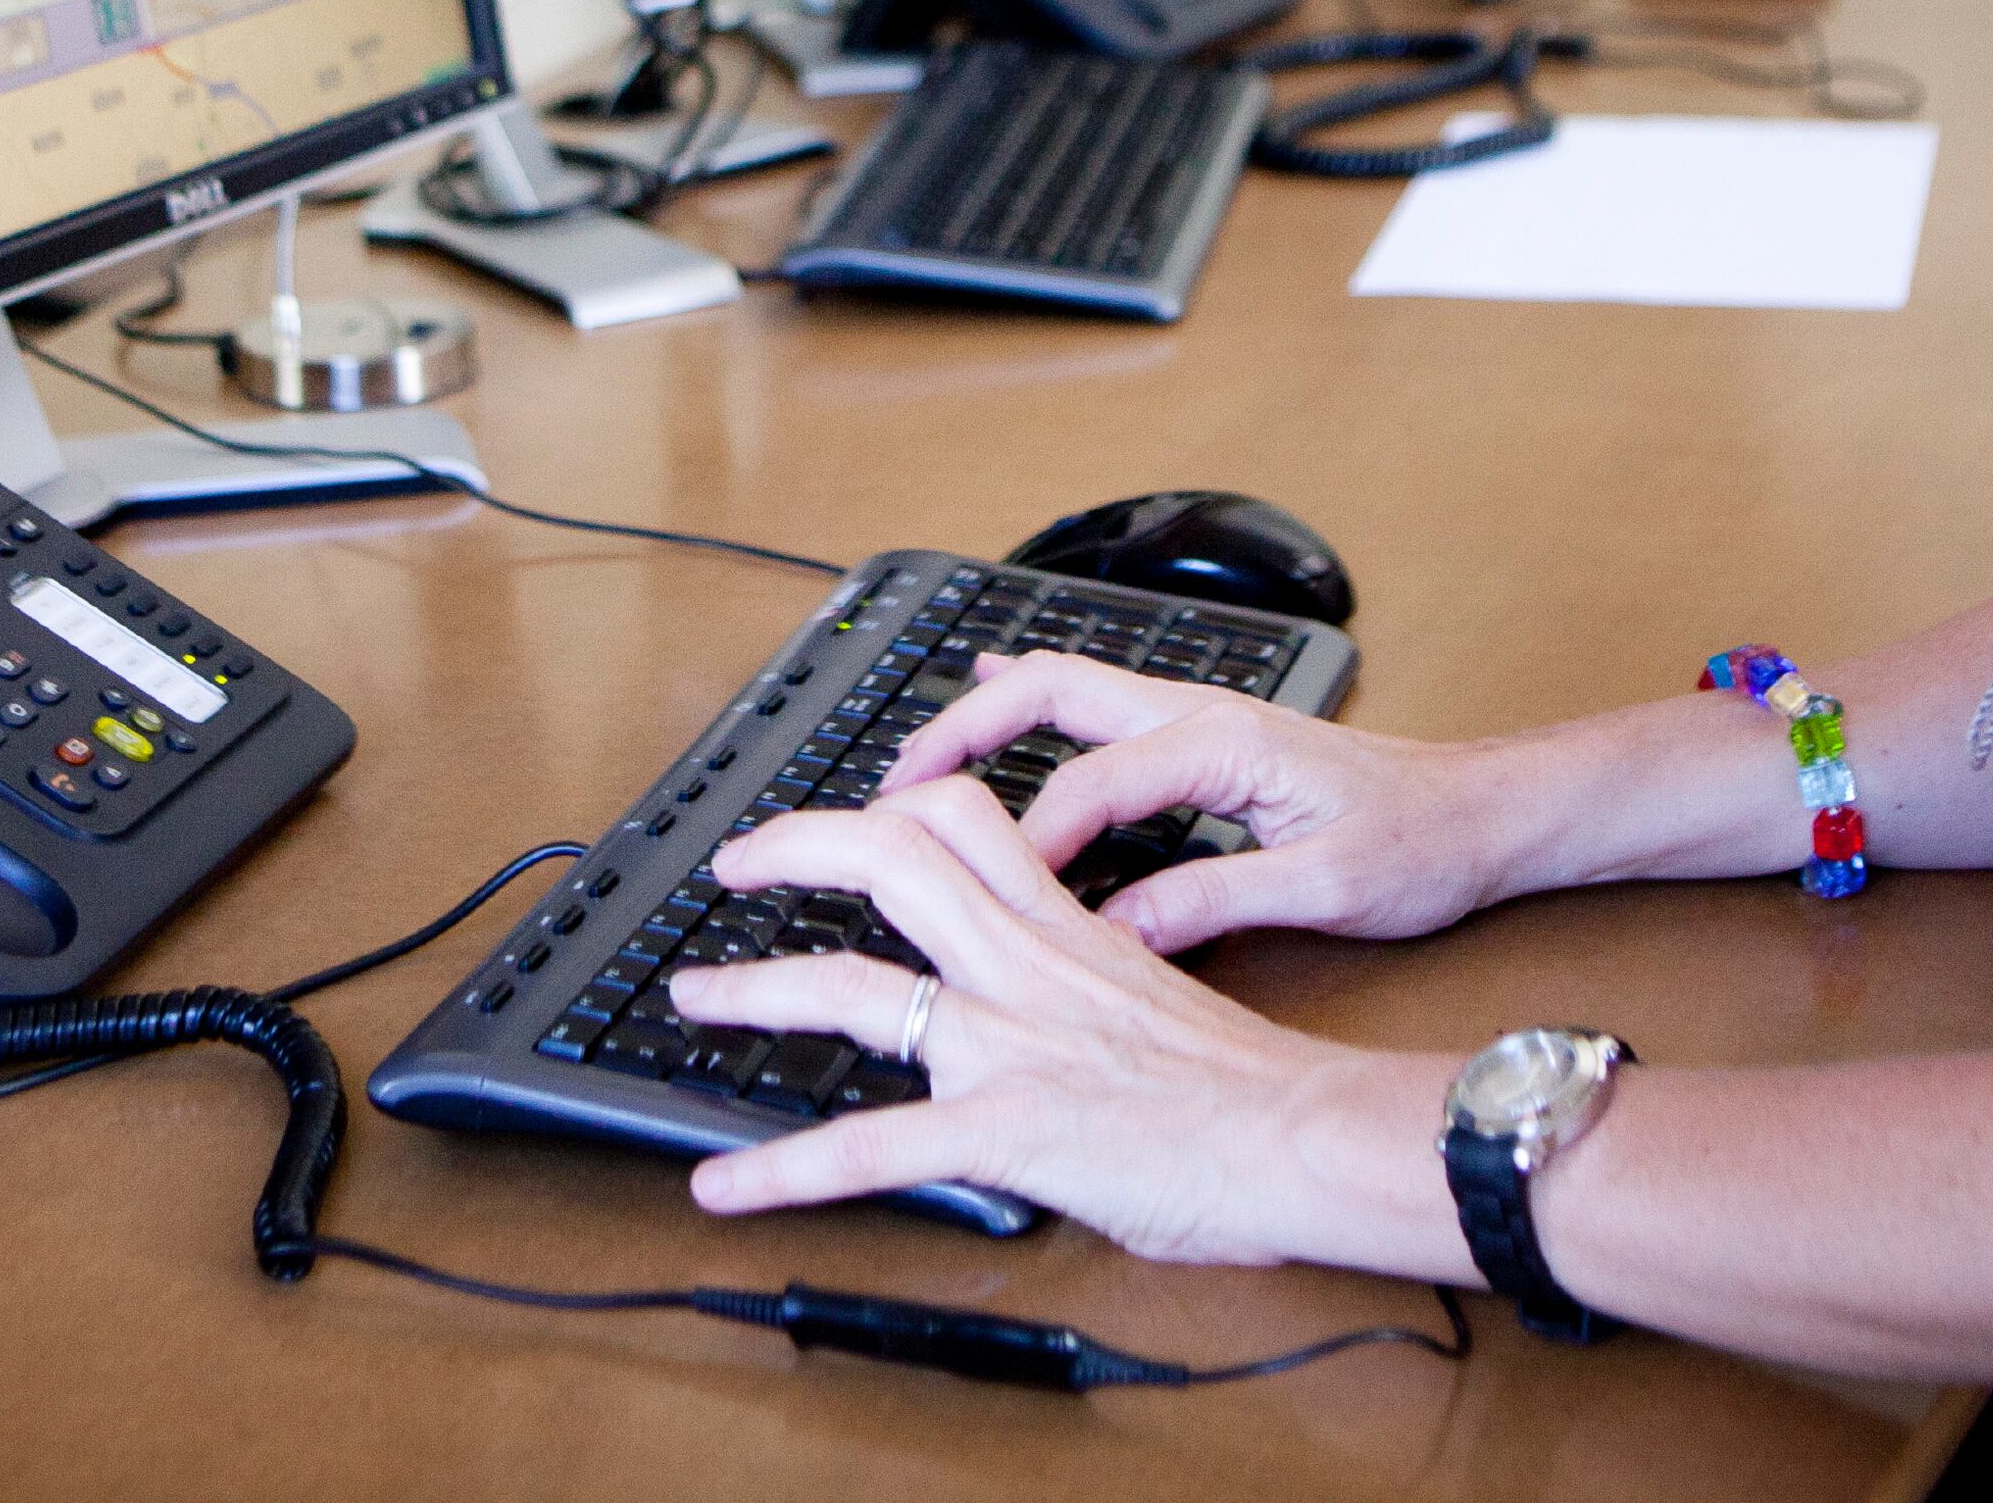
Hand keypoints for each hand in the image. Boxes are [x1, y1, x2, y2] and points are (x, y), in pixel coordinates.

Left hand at [663, 777, 1458, 1276]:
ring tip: (690, 996)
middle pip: (892, 855)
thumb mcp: (1164, 998)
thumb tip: (1061, 1013)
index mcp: (1069, 929)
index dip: (895, 802)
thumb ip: (1095, 986)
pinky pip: (869, 1149)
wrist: (1303, 1137)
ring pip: (852, 985)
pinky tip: (723, 1190)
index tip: (857, 812)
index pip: (969, 820)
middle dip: (795, 845)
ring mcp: (1005, 1042)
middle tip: (738, 862)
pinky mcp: (1001, 1128)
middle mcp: (1024, 966)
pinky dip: (780, 1171)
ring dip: (753, 989)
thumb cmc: (1257, 1087)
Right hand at [880, 652, 1536, 953]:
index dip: (1028, 845)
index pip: (1089, 786)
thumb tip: (1121, 932)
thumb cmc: (1422, 843)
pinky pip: (1092, 709)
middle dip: (959, 731)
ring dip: (983, 719)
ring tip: (912, 772)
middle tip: (889, 793)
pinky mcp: (1200, 739)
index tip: (987, 904)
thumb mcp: (1327, 889)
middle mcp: (1198, 712)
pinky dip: (1027, 712)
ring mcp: (1195, 717)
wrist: (1482, 810)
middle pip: (1047, 691)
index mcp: (1222, 742)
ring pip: (1061, 690)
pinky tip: (989, 717)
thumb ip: (1216, 902)